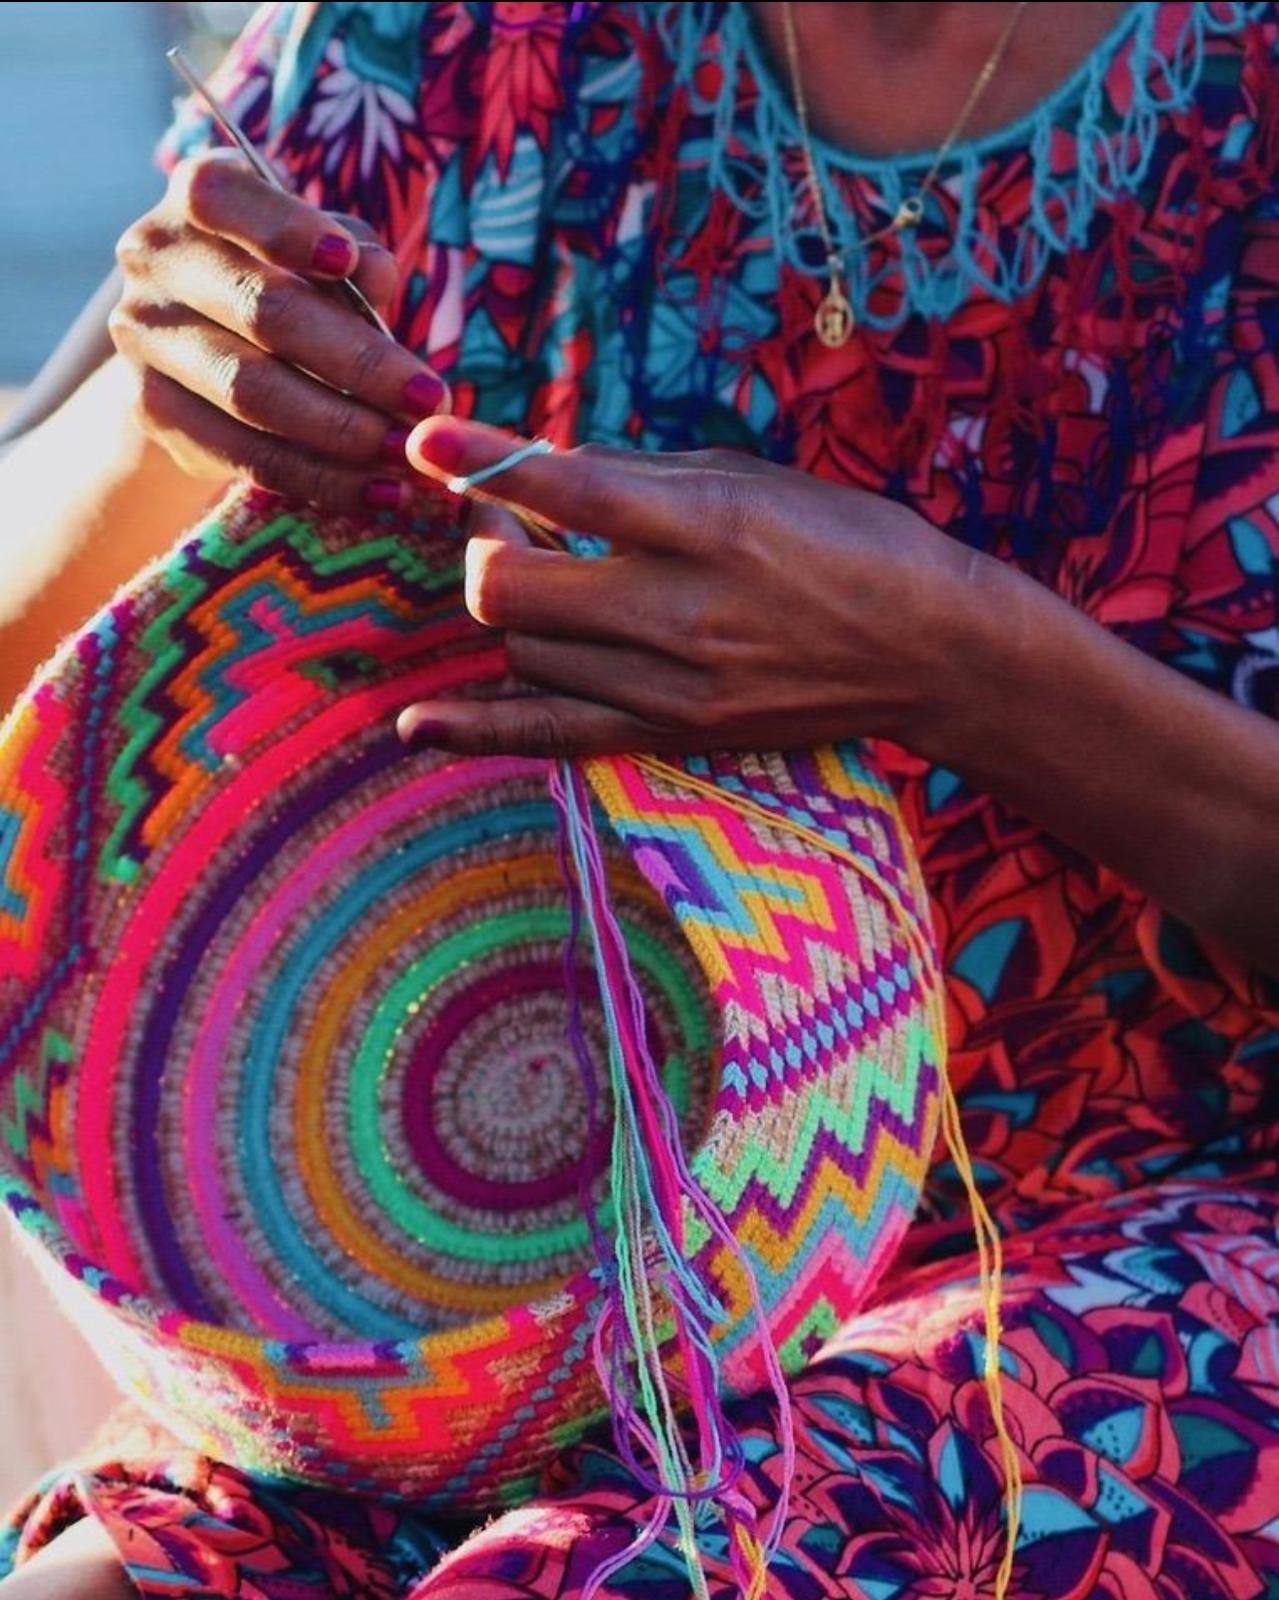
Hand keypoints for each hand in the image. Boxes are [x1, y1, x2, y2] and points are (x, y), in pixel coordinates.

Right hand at [110, 151, 448, 514]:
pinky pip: (246, 456)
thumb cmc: (290, 286)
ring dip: (344, 431)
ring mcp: (145, 337)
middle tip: (428, 400)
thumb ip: (355, 256)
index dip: (286, 229)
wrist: (204, 358)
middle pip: (262, 312)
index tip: (347, 262)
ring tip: (409, 452)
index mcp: (200, 198)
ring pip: (252, 393)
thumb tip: (372, 274)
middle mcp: (156, 258)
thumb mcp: (326, 256)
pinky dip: (321, 479)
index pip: (223, 197)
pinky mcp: (153, 410)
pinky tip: (379, 491)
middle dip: (358, 362)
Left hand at [397, 419, 981, 757]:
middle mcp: (681, 611)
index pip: (567, 488)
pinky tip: (416, 726)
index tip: (425, 439)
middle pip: (512, 590)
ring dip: (511, 609)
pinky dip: (480, 729)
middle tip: (499, 510)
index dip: (481, 460)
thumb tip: (538, 468)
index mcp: (709, 525)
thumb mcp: (755, 478)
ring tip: (542, 574)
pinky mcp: (675, 736)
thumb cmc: (849, 541)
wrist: (931, 651)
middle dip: (483, 538)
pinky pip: (553, 737)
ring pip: (524, 654)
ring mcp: (674, 687)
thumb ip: (640, 475)